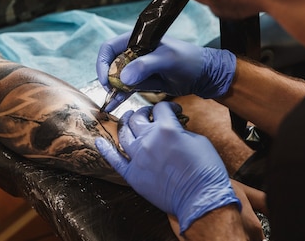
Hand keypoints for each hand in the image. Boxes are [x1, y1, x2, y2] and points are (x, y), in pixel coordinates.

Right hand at [96, 32, 236, 111]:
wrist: (206, 75)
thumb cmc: (190, 60)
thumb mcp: (168, 60)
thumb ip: (145, 66)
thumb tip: (123, 78)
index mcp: (138, 40)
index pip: (110, 47)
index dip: (103, 62)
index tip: (106, 79)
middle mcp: (134, 52)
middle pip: (111, 64)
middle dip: (107, 79)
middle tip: (110, 92)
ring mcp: (138, 68)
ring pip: (117, 79)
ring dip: (112, 91)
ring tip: (108, 104)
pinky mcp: (143, 81)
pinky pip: (126, 88)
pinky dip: (120, 96)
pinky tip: (113, 105)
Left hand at [96, 102, 240, 233]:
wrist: (200, 199)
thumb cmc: (205, 170)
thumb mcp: (199, 141)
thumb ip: (181, 131)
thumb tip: (174, 129)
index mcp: (166, 129)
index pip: (161, 109)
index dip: (168, 106)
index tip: (172, 110)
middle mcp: (148, 140)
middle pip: (138, 118)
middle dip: (143, 111)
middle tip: (147, 113)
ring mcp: (138, 158)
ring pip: (124, 134)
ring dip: (124, 123)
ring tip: (126, 118)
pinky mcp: (132, 175)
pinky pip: (114, 160)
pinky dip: (105, 150)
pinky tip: (99, 141)